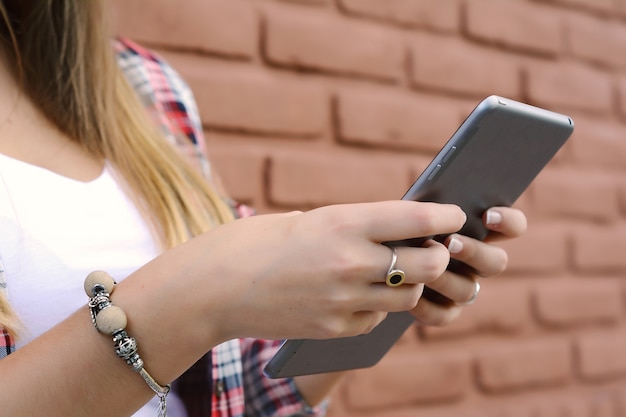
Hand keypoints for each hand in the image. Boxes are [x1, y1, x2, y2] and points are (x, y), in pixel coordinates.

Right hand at [175, 201, 465, 342]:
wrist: (216, 285)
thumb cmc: (261, 241)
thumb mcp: (313, 220)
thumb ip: (358, 228)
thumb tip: (402, 232)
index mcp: (342, 222)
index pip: (416, 217)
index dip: (445, 215)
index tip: (456, 215)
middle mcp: (349, 261)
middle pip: (427, 263)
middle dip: (439, 255)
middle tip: (436, 249)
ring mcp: (343, 300)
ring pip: (408, 295)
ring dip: (410, 283)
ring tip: (395, 272)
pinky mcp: (334, 328)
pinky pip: (376, 319)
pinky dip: (377, 307)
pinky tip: (357, 295)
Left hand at [407, 206, 526, 325]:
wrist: (373, 258)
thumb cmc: (397, 224)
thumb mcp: (413, 210)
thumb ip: (432, 207)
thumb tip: (438, 204)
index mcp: (479, 231)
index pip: (512, 226)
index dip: (508, 222)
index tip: (487, 216)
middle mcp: (478, 261)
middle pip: (497, 262)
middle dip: (474, 252)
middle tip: (450, 242)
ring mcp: (463, 287)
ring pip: (469, 290)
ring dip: (446, 279)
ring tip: (423, 270)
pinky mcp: (443, 311)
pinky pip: (444, 315)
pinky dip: (427, 306)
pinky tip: (412, 294)